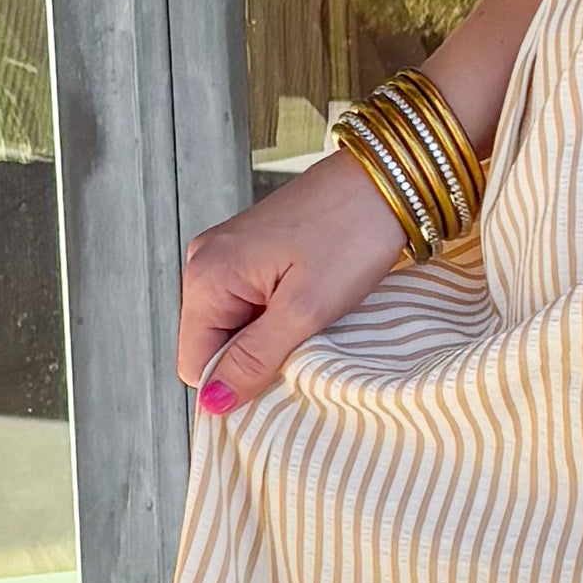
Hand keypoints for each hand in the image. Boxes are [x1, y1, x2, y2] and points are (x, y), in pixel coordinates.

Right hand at [179, 148, 410, 412]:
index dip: (235, 382)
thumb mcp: (305, 309)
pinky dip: (277, 315)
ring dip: (270, 338)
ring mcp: (227, 254)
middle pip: (212, 345)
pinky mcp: (252, 251)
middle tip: (305, 343)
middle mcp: (205, 263)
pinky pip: (250, 304)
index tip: (284, 374)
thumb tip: (214, 404)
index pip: (195, 363)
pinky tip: (310, 303)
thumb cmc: (351, 234)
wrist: (387, 178)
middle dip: (253, 358)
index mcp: (207, 277)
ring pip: (234, 327)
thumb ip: (255, 359)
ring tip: (312, 320)